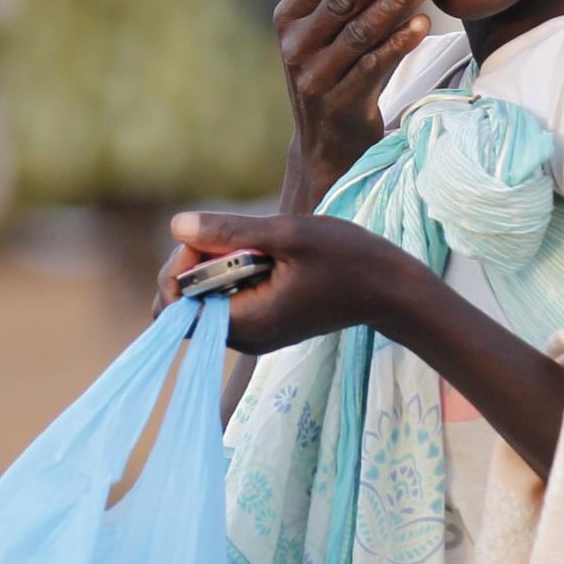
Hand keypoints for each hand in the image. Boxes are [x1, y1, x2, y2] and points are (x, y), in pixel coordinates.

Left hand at [157, 210, 421, 355]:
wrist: (390, 289)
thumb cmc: (348, 259)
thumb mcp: (289, 234)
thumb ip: (230, 231)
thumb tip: (175, 225)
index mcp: (246, 324)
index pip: (173, 308)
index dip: (179, 269)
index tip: (209, 239)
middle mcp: (243, 338)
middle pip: (184, 304)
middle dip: (196, 264)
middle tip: (234, 237)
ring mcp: (254, 333)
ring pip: (204, 300)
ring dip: (216, 266)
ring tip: (256, 246)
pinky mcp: (265, 323)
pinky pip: (227, 300)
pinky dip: (233, 274)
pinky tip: (264, 257)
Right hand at [276, 0, 438, 207]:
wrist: (328, 143)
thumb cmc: (335, 71)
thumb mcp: (325, 29)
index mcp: (288, 17)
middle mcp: (295, 45)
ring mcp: (314, 76)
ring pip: (361, 30)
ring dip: (398, 0)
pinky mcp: (338, 102)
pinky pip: (373, 67)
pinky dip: (399, 43)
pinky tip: (424, 23)